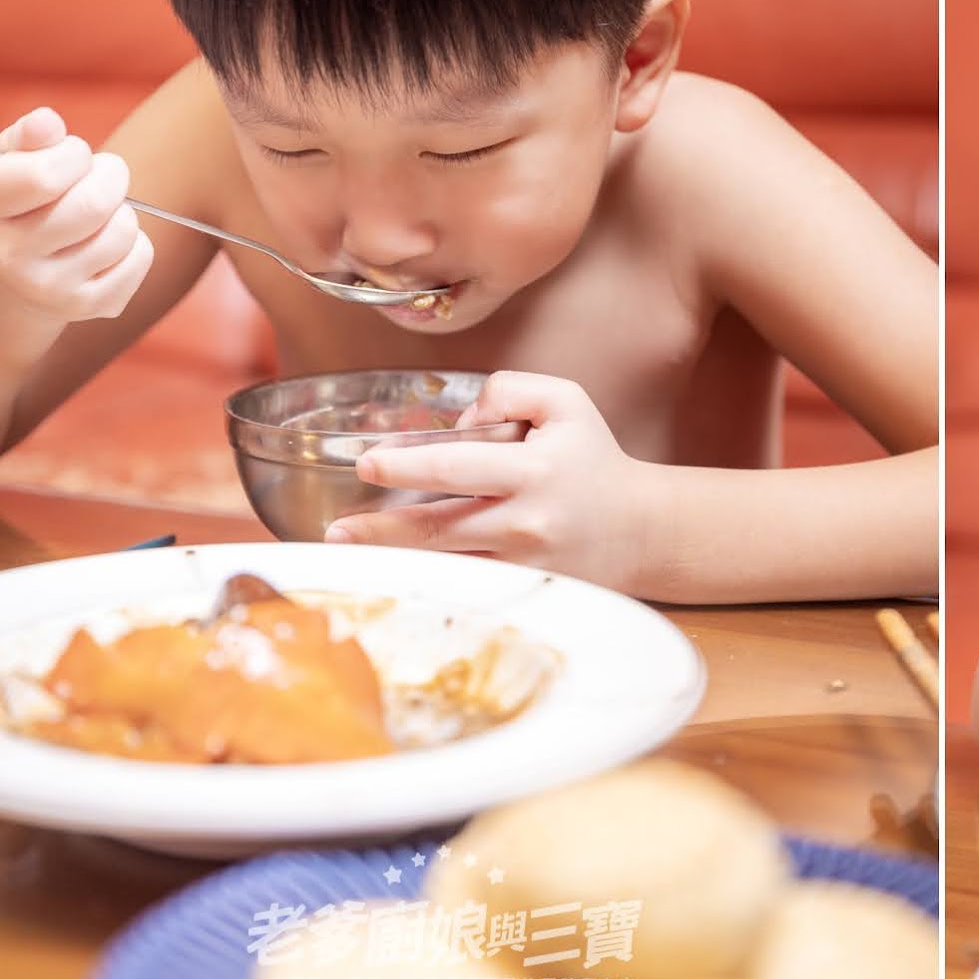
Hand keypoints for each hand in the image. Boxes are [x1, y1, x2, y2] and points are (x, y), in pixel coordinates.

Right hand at [0, 107, 152, 326]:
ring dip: (121, 209)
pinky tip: (104, 242)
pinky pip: (141, 256)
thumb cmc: (14, 206)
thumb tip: (49, 122)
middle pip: (93, 205)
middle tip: (101, 174)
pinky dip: (134, 240)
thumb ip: (26, 140)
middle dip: (109, 176)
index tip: (72, 154)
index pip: (45, 177)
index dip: (73, 154)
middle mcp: (10, 255)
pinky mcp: (88, 305)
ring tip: (97, 211)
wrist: (11, 283)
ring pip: (123, 230)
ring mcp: (50, 287)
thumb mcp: (5, 167)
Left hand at [324, 372, 662, 588]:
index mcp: (533, 471)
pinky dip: (423, 575)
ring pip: (443, 562)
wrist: (639, 531)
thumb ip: (510, 389)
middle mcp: (524, 521)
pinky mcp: (520, 588)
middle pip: (437, 528)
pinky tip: (389, 568)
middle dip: (380, 527)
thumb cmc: (595, 461)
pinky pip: (462, 582)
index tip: (368, 462)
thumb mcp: (566, 402)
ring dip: (390, 557)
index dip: (406, 466)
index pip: (456, 468)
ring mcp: (520, 563)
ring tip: (346, 546)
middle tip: (338, 527)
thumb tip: (461, 422)